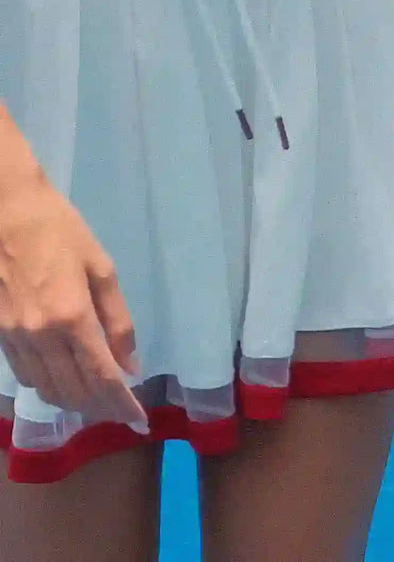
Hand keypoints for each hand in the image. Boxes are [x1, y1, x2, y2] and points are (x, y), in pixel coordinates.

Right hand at [0, 165, 147, 433]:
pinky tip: (64, 382)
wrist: (6, 214)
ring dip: (75, 403)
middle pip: (74, 391)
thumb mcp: (100, 267)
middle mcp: (41, 337)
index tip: (137, 420)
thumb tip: (131, 364)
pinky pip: (26, 377)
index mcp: (72, 317)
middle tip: (121, 413)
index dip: (121, 403)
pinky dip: (49, 388)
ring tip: (98, 403)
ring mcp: (16, 339)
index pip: (101, 376)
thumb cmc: (60, 231)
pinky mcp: (1, 336)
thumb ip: (117, 319)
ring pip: (47, 390)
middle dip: (101, 408)